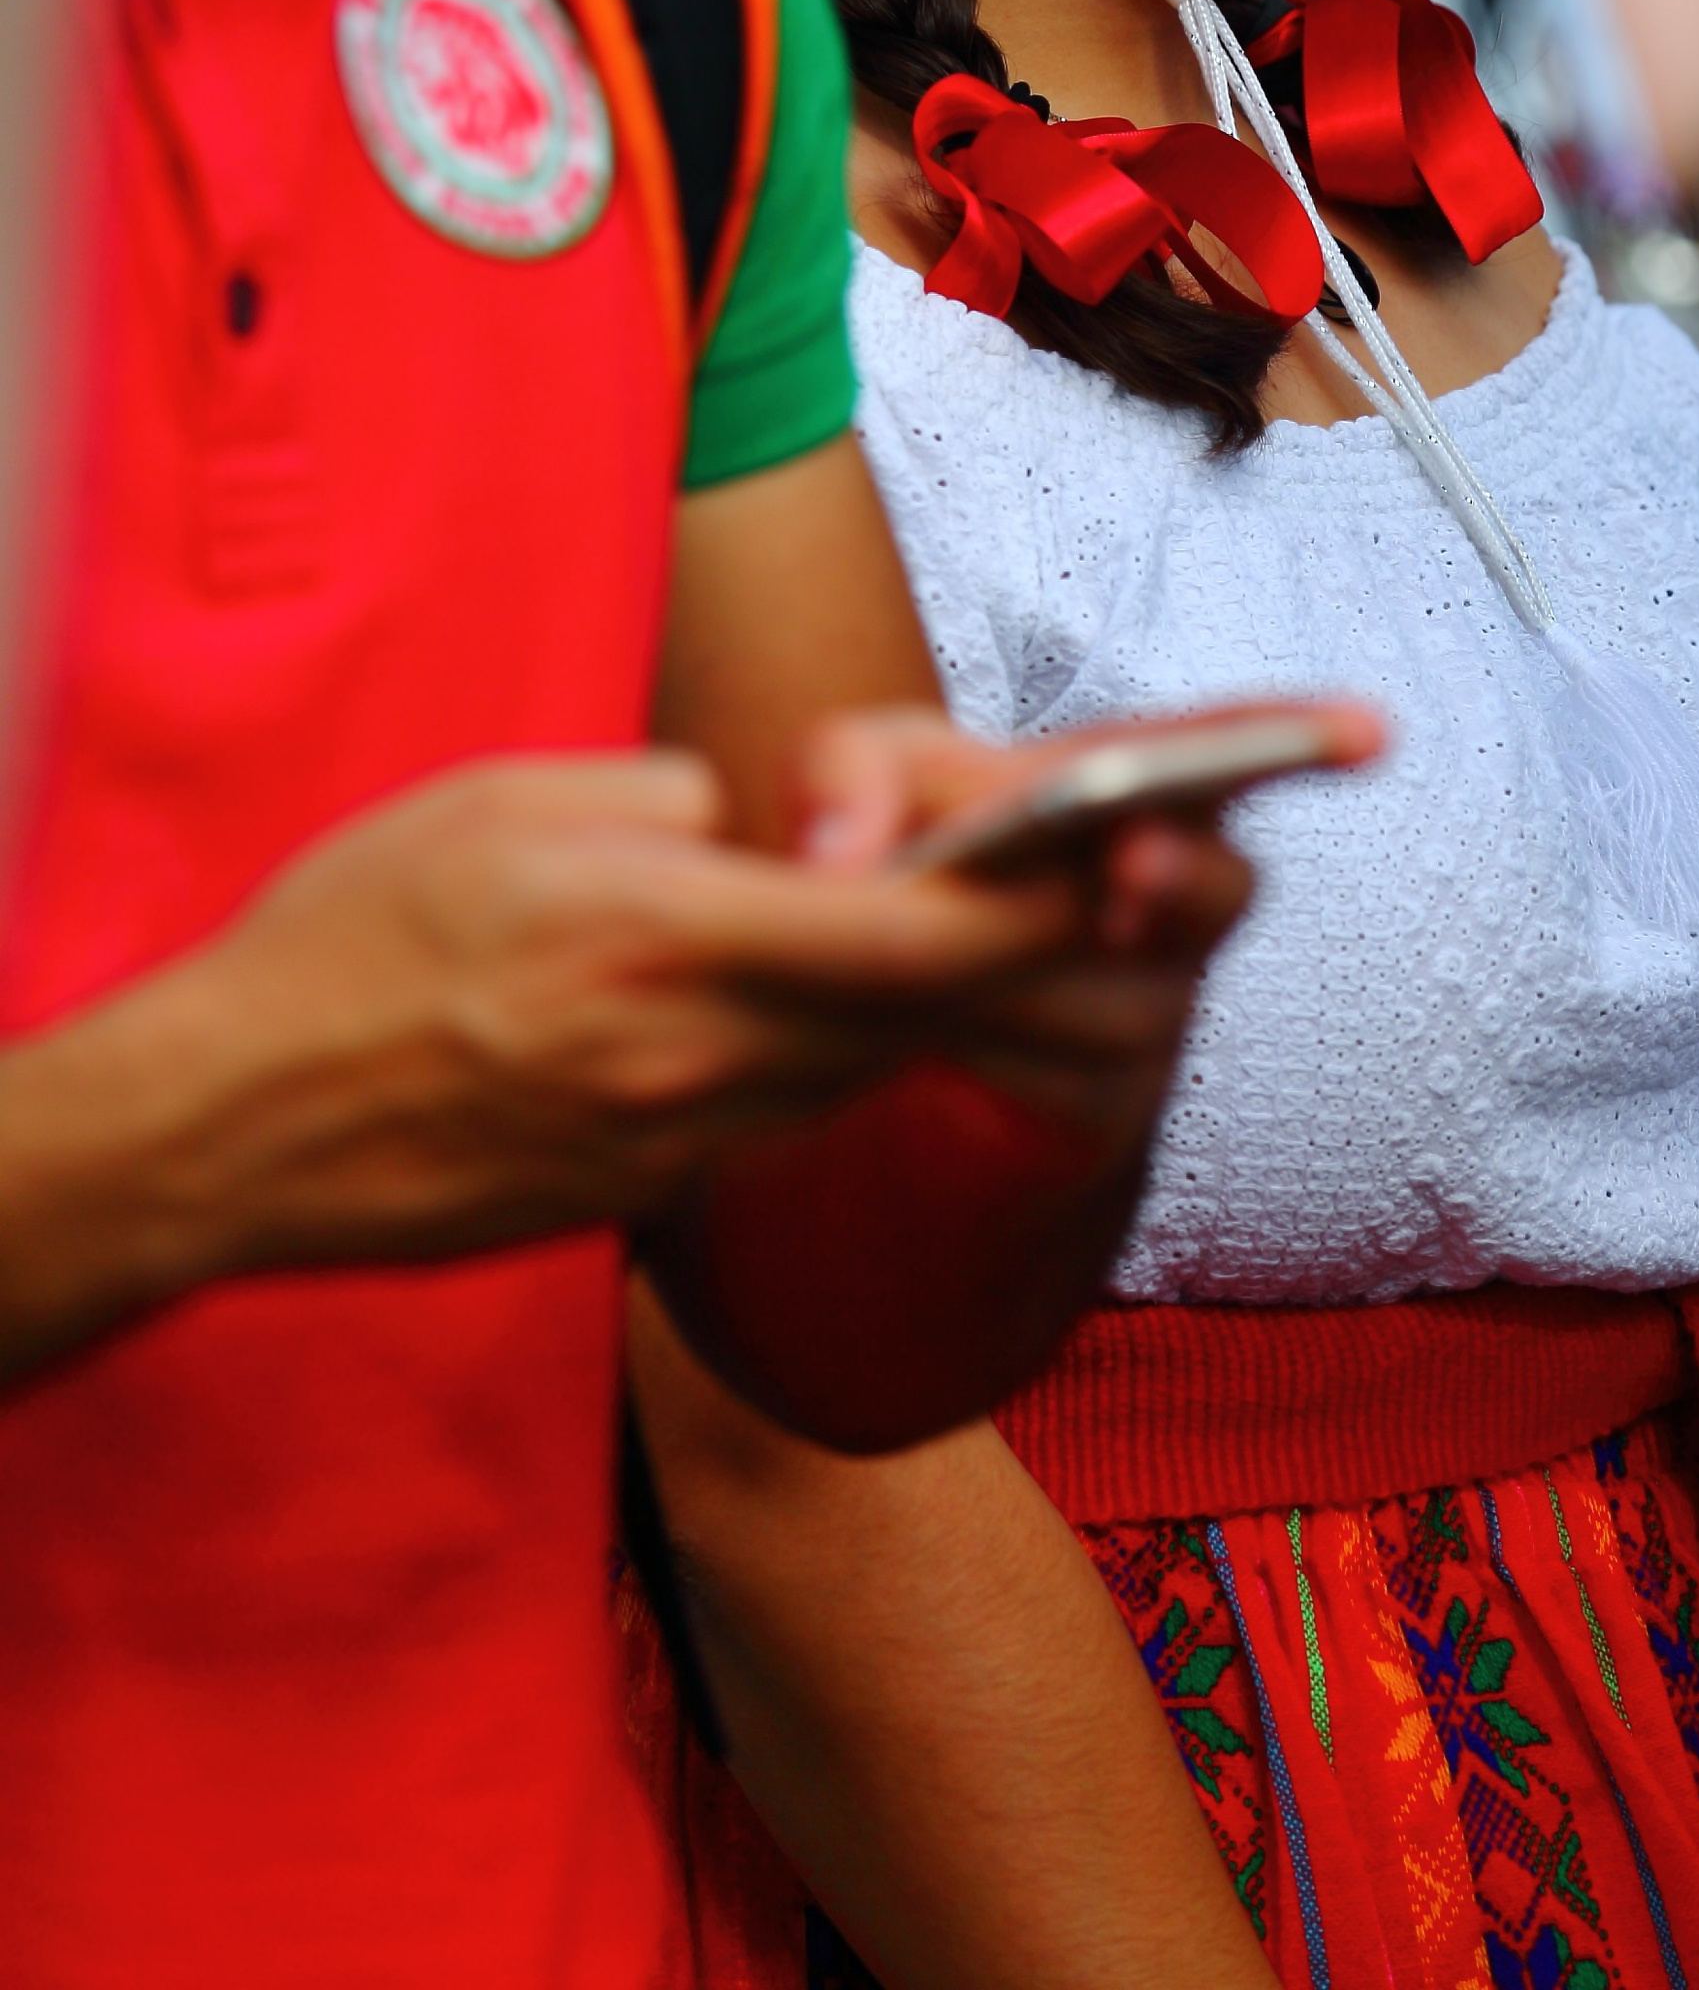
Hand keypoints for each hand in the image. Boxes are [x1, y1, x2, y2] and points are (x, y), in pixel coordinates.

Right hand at [0, 728, 1181, 1378]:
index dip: (1055, 900)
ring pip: (873, 1066)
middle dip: (1068, 959)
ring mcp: (677, 1139)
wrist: (227, 1129)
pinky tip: (892, 1017)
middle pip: (933, 1010)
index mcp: (674, 937)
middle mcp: (700, 1056)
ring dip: (973, 1010)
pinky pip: (788, 1112)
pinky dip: (856, 1058)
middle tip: (1178, 903)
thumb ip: (667, 802)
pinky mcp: (646, 1190)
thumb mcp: (511, 801)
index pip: (918, 928)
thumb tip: (761, 819)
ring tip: (1081, 945)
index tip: (1154, 853)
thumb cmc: (350, 935)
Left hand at [789, 701, 1379, 1164]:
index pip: (1235, 751)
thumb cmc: (914, 854)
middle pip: (1216, 889)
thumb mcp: (871, 783)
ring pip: (1116, 997)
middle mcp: (1176, 895)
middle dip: (1177, 876)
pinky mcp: (1105, 1112)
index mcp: (1143, 786)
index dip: (1305, 738)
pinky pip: (1061, 1083)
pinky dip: (984, 1048)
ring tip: (919, 961)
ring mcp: (1153, 1009)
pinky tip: (916, 1030)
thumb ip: (851, 769)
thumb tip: (841, 858)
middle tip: (1132, 864)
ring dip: (1019, 976)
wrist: (890, 1021)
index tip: (1372, 732)